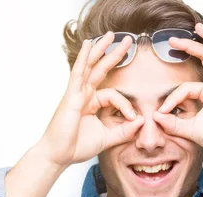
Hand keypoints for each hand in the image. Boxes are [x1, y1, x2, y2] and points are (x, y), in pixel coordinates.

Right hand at [37, 32, 144, 166]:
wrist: (59, 155)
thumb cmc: (77, 146)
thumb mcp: (108, 138)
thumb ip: (125, 130)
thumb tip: (142, 121)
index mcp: (92, 103)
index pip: (114, 95)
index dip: (127, 105)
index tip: (134, 118)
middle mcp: (84, 95)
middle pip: (101, 69)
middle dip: (114, 54)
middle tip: (128, 40)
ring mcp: (77, 93)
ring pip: (91, 66)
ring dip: (101, 49)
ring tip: (111, 35)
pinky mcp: (71, 95)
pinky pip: (79, 72)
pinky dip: (84, 58)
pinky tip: (89, 44)